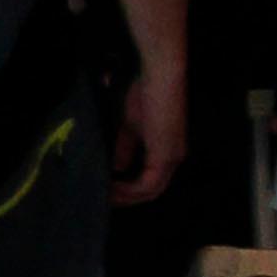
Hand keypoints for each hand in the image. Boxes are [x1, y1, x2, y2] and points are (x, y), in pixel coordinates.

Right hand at [112, 58, 188, 204]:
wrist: (158, 76)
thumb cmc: (145, 92)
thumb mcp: (130, 126)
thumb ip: (125, 148)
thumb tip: (117, 168)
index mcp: (167, 149)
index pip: (150, 180)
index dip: (128, 190)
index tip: (106, 190)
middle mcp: (174, 157)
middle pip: (151, 191)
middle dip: (126, 199)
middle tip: (103, 200)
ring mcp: (171, 158)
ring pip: (150, 191)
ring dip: (126, 197)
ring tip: (103, 197)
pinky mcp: (165, 156)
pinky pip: (148, 185)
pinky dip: (129, 191)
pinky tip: (111, 189)